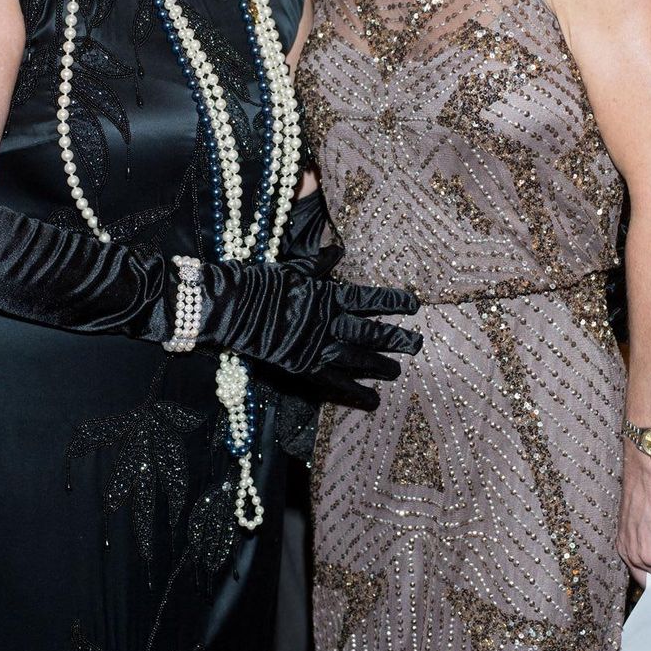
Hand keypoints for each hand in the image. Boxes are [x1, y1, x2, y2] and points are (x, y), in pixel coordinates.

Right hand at [205, 246, 421, 409]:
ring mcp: (318, 346)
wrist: (233, 307)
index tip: (414, 305)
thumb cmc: (261, 281)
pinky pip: (335, 382)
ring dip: (380, 364)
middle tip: (417, 343)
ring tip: (399, 370)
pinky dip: (355, 391)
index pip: (369, 300)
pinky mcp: (304, 367)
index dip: (393, 302)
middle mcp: (329, 322)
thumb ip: (319, 263)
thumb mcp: (293, 266)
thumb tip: (339, 250)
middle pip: (370, 332)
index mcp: (328, 295)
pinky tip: (372, 399)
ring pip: (358, 358)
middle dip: (395, 338)